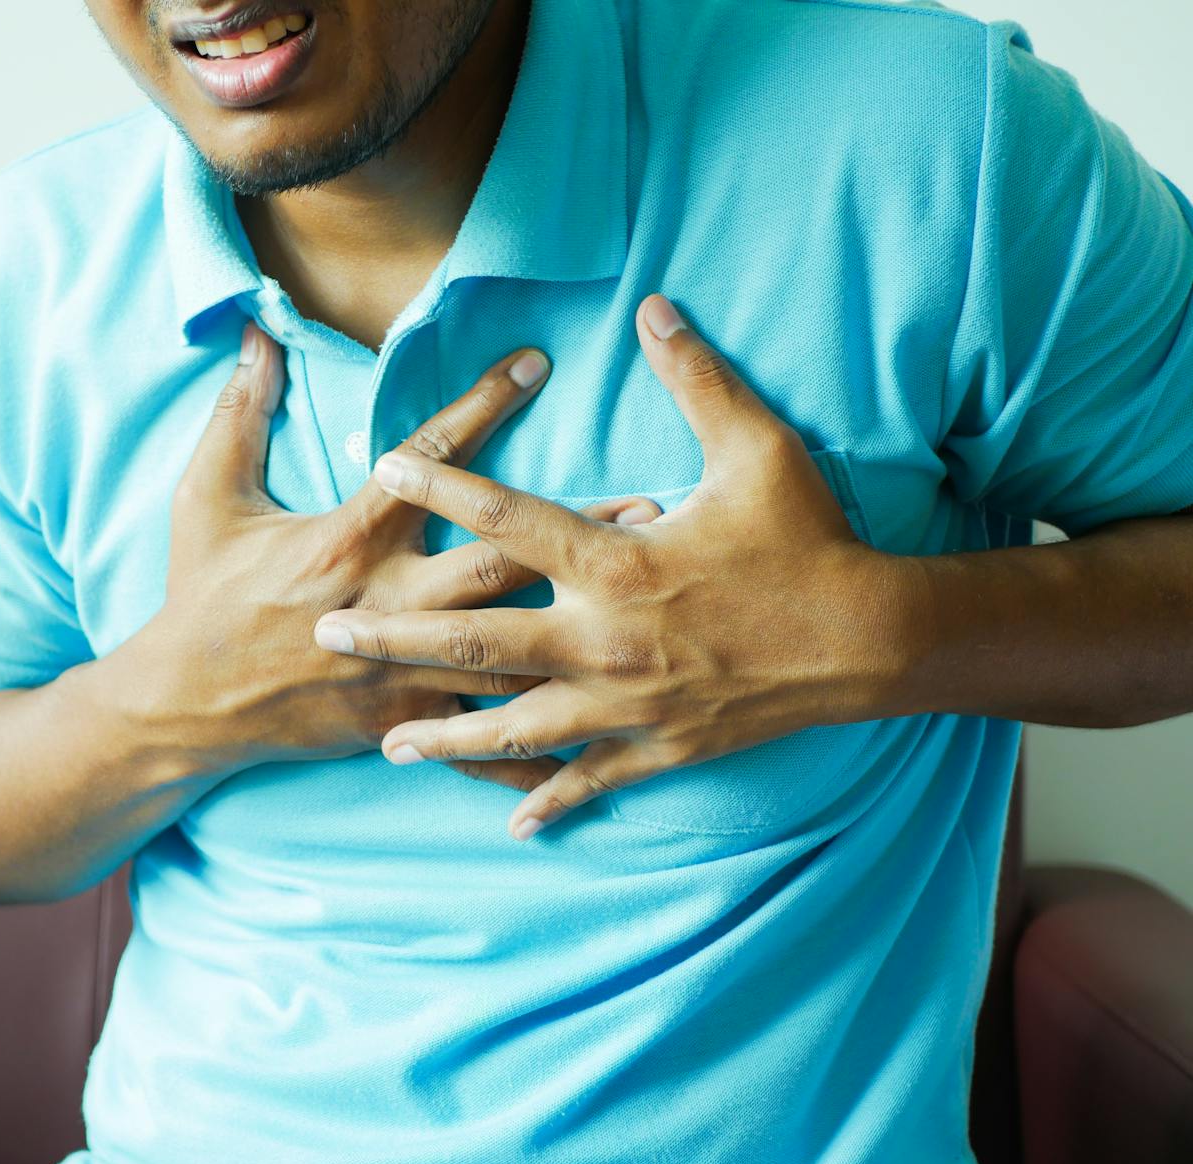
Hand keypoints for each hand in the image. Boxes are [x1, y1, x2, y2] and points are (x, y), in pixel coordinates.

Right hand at [122, 321, 663, 791]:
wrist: (182, 704)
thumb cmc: (198, 595)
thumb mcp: (205, 498)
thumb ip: (239, 415)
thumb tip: (257, 337)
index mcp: (346, 540)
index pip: (427, 464)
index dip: (482, 406)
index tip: (535, 363)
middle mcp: (387, 603)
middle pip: (499, 562)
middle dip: (576, 532)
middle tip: (649, 505)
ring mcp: (400, 669)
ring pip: (510, 650)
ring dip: (583, 625)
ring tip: (648, 603)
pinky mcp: (403, 720)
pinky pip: (482, 736)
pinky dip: (541, 743)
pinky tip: (603, 740)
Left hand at [311, 295, 902, 838]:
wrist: (870, 639)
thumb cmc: (810, 540)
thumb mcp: (758, 449)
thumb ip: (697, 378)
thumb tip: (656, 307)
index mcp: (616, 563)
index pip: (507, 518)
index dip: (439, 487)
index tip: (380, 468)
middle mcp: (603, 639)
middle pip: (474, 642)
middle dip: (394, 639)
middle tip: (327, 636)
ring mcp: (625, 704)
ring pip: (512, 728)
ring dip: (445, 738)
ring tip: (387, 745)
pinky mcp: (657, 747)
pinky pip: (588, 781)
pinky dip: (548, 802)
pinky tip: (507, 823)